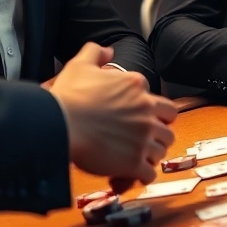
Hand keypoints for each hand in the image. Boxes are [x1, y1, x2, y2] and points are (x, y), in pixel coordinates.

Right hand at [49, 43, 177, 184]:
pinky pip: (150, 173)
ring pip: (162, 149)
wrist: (58, 123)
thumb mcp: (80, 65)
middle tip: (144, 139)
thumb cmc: (68, 97)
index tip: (137, 119)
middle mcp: (145, 110)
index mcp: (136, 86)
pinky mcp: (134, 161)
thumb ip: (95, 53)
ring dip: (150, 155)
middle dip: (158, 134)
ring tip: (136, 158)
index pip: (158, 101)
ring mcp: (142, 136)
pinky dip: (142, 176)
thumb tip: (106, 50)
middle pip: (168, 126)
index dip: (149, 112)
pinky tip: (131, 175)